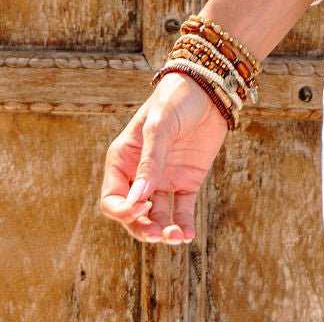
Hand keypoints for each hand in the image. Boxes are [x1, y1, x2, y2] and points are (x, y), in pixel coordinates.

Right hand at [100, 74, 229, 243]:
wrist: (210, 86)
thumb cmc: (176, 98)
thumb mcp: (159, 125)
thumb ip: (150, 162)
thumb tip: (138, 200)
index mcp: (123, 159)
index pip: (113, 199)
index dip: (123, 211)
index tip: (142, 208)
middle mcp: (139, 174)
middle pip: (133, 215)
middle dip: (143, 229)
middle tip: (160, 234)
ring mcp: (163, 180)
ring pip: (157, 218)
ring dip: (163, 233)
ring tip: (177, 238)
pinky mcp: (187, 182)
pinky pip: (181, 210)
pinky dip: (183, 225)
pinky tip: (187, 236)